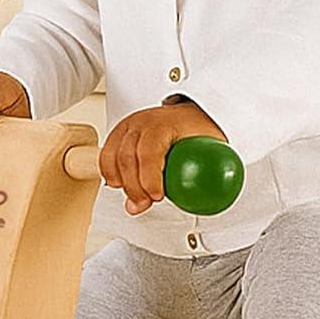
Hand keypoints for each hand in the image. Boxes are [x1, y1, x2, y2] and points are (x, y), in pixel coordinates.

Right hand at [100, 99, 226, 214]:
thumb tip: (208, 201)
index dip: (150, 177)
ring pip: (114, 157)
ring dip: (122, 183)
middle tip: (146, 203)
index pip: (150, 151)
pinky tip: (118, 184)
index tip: (157, 196)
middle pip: (128, 157)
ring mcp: (130, 125)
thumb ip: (212, 172)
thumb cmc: (201, 130)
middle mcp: (144, 121)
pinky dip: (109, 172)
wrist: (192, 115)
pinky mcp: (120, 132)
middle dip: (134, 187)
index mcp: (167, 123)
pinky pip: (107, 154)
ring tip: (136, 199)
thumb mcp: (213, 147)